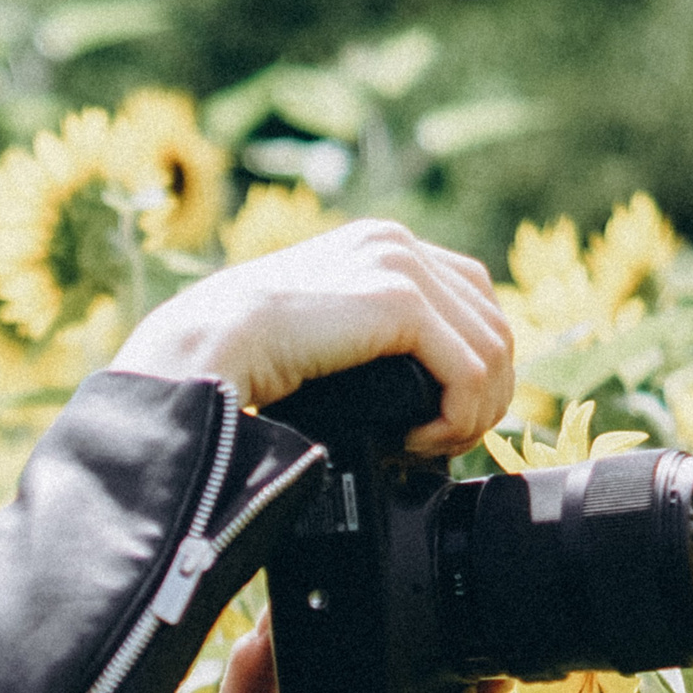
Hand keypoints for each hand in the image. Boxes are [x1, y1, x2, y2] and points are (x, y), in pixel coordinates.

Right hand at [109, 219, 513, 456]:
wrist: (199, 349)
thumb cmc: (232, 359)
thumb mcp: (311, 337)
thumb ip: (355, 340)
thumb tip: (405, 388)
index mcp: (376, 247)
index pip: (468, 299)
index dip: (470, 366)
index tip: (435, 420)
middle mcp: (394, 244)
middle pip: (491, 322)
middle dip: (482, 394)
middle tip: (440, 444)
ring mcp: (399, 265)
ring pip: (493, 349)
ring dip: (472, 412)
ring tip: (427, 447)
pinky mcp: (398, 301)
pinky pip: (469, 371)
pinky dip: (457, 417)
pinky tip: (417, 441)